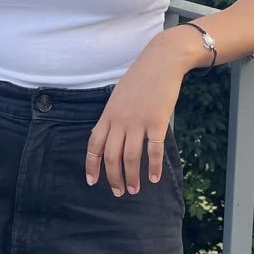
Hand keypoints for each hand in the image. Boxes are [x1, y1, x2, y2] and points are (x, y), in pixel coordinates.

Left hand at [85, 34, 188, 195]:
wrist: (161, 61)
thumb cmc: (140, 78)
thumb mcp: (118, 95)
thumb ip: (113, 116)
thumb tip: (107, 136)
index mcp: (108, 113)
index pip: (94, 144)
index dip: (91, 165)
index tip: (92, 182)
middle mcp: (120, 120)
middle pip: (111, 156)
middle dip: (113, 177)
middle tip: (119, 192)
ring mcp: (138, 121)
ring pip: (131, 157)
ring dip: (132, 177)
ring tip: (134, 189)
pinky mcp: (157, 122)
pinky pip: (154, 151)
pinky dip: (154, 167)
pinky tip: (155, 178)